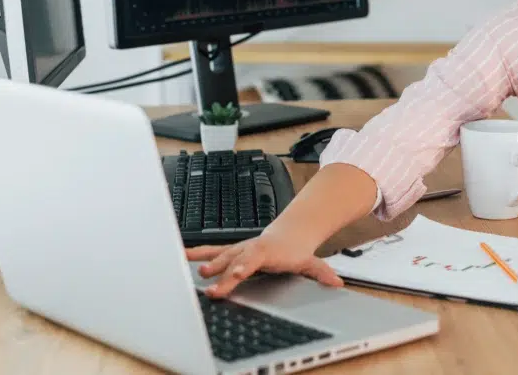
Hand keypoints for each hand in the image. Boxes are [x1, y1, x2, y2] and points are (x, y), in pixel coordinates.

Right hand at [186, 226, 343, 297]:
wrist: (289, 233)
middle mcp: (250, 249)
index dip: (244, 267)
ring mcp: (239, 249)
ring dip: (205, 262)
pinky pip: (212, 252)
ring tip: (190, 270)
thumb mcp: (309, 261)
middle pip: (233, 261)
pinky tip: (181, 255)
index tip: (235, 275)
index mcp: (266, 252)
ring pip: (220, 255)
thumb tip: (336, 282)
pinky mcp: (231, 251)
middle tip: (209, 285)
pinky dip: (196, 253)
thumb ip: (321, 272)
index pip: (253, 261)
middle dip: (221, 273)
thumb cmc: (295, 250)